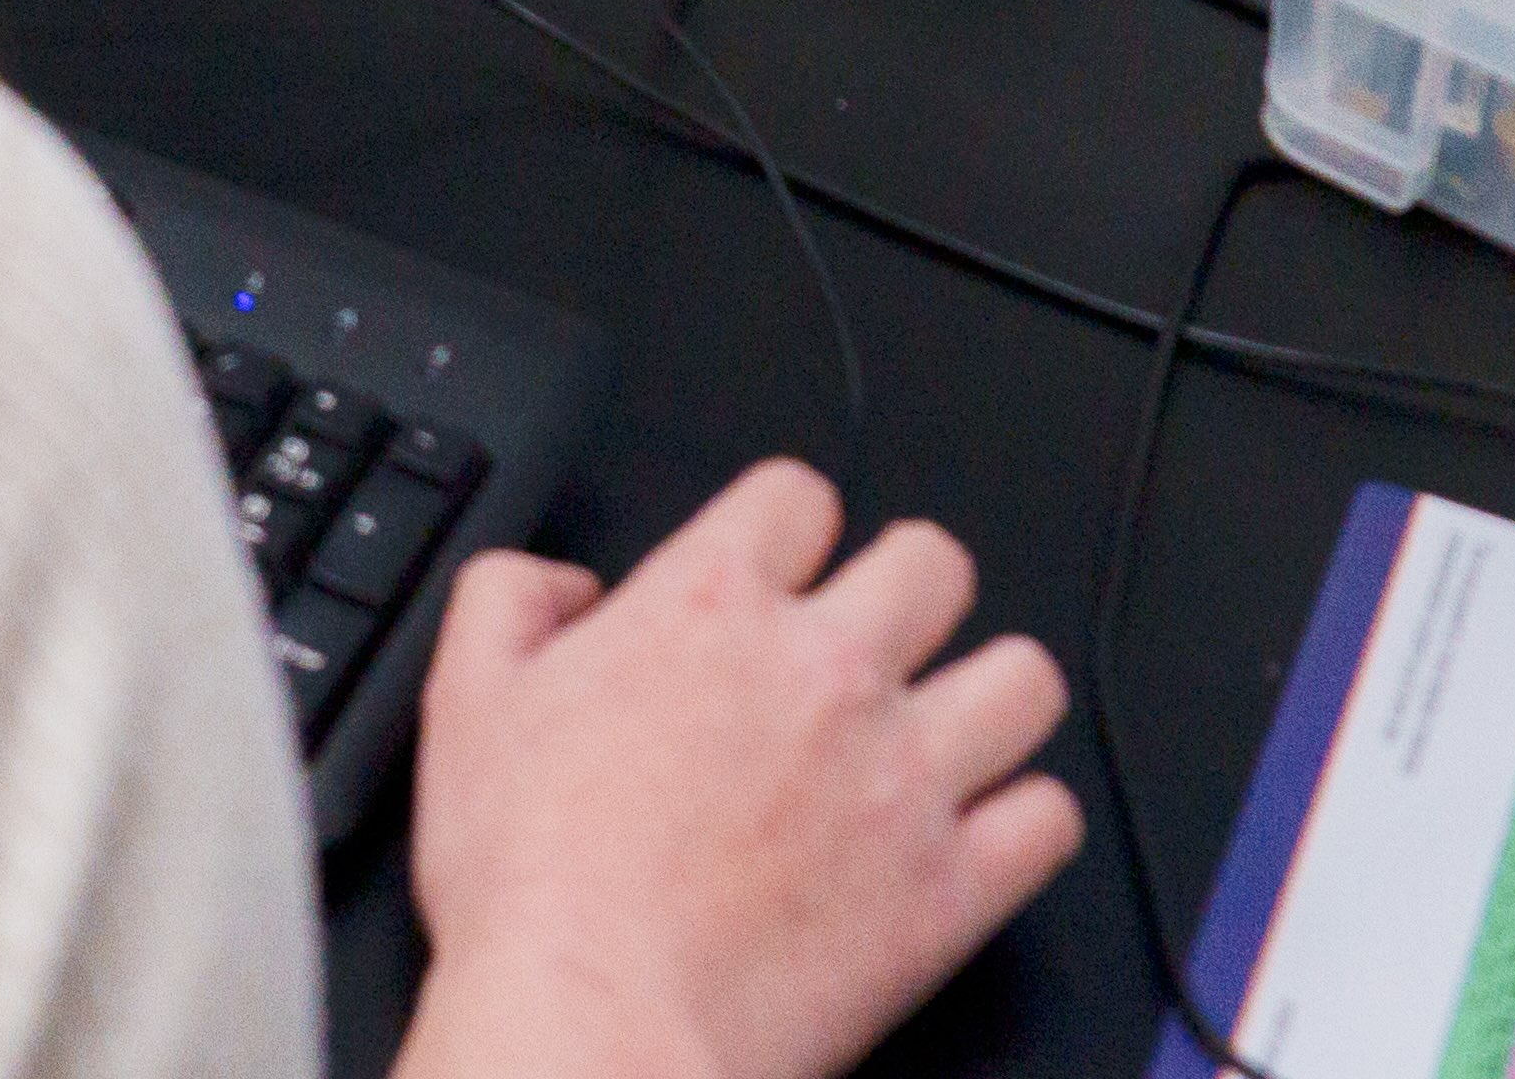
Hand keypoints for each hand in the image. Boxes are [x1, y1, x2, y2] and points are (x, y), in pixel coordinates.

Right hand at [404, 460, 1085, 1078]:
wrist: (596, 1017)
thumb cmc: (532, 883)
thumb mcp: (465, 700)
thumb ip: (510, 600)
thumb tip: (563, 585)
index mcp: (709, 606)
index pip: (799, 496)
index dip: (786, 529)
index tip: (779, 574)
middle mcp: (826, 671)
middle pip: (935, 562)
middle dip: (906, 591)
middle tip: (873, 643)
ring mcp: (905, 777)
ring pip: (1024, 679)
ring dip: (987, 695)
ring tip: (947, 729)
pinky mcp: (953, 887)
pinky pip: (1049, 819)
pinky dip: (1023, 822)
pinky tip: (976, 835)